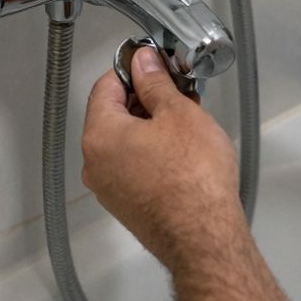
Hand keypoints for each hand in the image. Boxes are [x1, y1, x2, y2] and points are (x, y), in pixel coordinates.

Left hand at [81, 47, 245, 270]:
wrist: (205, 237)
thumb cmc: (193, 181)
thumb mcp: (179, 113)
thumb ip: (156, 83)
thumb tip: (144, 64)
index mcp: (100, 136)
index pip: (105, 85)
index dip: (132, 68)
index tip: (153, 64)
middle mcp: (96, 164)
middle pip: (113, 114)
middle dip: (146, 99)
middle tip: (178, 92)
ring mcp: (110, 189)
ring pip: (126, 142)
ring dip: (152, 126)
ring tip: (187, 121)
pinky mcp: (128, 205)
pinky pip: (134, 167)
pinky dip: (154, 152)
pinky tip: (183, 151)